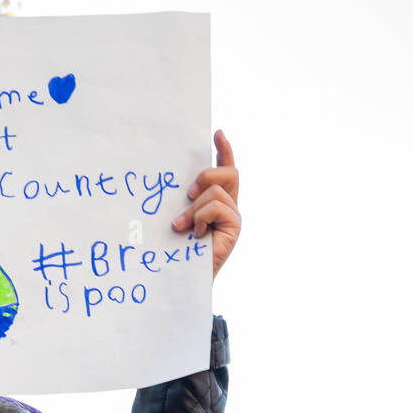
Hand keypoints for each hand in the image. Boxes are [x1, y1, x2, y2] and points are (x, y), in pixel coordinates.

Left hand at [172, 130, 239, 278]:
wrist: (183, 278)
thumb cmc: (177, 250)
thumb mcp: (180, 218)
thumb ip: (185, 202)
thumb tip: (180, 188)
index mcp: (217, 201)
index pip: (226, 170)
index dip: (225, 150)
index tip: (217, 133)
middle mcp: (229, 206)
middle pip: (229, 172)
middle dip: (206, 176)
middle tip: (187, 195)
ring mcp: (234, 217)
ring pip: (218, 192)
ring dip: (194, 207)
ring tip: (181, 227)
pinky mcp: (235, 228)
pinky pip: (218, 207)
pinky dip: (202, 217)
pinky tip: (195, 234)